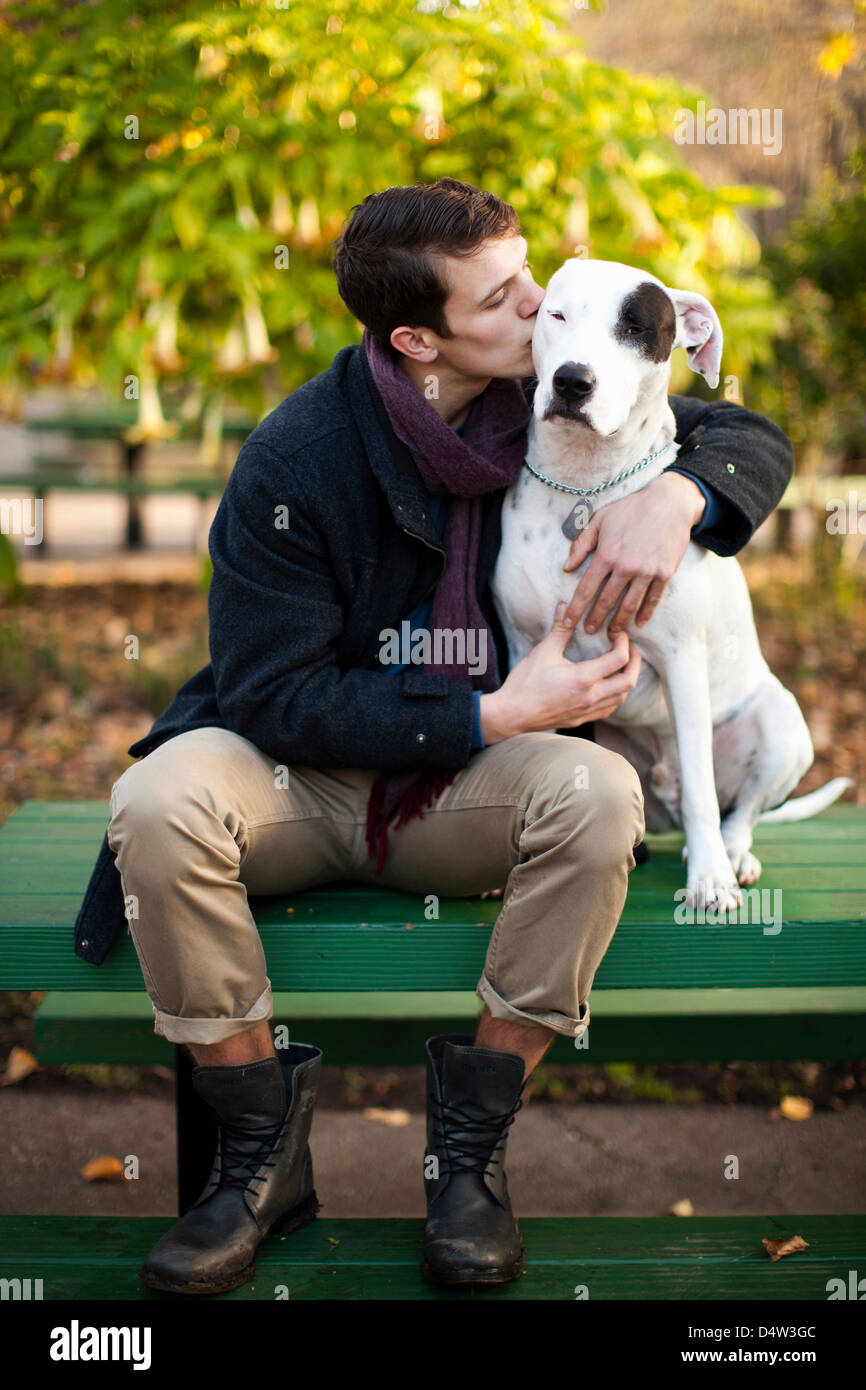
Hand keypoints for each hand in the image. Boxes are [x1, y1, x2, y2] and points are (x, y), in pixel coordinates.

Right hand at [480, 605, 641, 742]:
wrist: (512, 714)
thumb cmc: (525, 683)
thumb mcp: (543, 652)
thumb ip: (560, 629)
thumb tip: (565, 606)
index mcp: (584, 678)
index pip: (620, 659)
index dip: (624, 642)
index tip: (617, 633)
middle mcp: (590, 697)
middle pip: (629, 681)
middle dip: (635, 662)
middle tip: (630, 649)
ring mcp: (587, 711)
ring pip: (621, 698)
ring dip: (627, 680)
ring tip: (621, 666)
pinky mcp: (581, 719)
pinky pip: (608, 709)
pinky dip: (615, 696)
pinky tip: (608, 686)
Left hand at [561, 471, 704, 636]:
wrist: (670, 503)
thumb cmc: (631, 508)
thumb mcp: (600, 518)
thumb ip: (581, 544)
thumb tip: (567, 567)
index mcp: (607, 553)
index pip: (586, 588)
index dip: (575, 608)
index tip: (567, 621)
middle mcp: (625, 566)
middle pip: (606, 601)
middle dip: (595, 619)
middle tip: (589, 632)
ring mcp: (647, 571)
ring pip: (629, 604)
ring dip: (619, 621)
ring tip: (612, 633)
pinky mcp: (665, 573)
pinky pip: (653, 599)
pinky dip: (645, 613)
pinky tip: (638, 623)